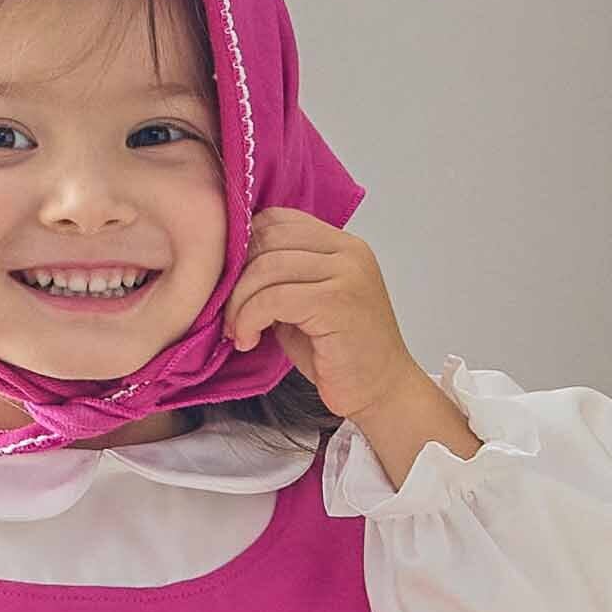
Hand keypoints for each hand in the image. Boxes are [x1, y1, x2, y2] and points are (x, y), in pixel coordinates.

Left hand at [224, 207, 430, 430]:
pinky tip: (249, 340)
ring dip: (239, 302)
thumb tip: (230, 266)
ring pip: (267, 266)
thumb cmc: (341, 355)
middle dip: (236, 277)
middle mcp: (348, 251)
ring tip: (239, 331)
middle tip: (230, 315)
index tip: (233, 284)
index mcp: (342, 244)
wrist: (381, 392)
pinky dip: (250, 318)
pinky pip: (274, 297)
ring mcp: (346, 273)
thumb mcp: (305, 304)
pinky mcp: (337, 302)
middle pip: (268, 239)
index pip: (278, 219)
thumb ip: (280, 278)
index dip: (245, 247)